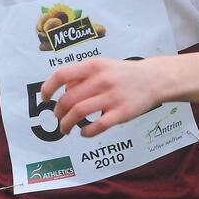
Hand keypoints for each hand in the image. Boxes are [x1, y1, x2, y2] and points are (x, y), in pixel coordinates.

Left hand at [40, 56, 164, 137]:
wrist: (154, 79)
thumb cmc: (123, 73)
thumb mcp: (102, 65)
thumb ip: (81, 76)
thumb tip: (62, 91)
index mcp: (93, 66)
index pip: (61, 75)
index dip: (47, 88)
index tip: (44, 99)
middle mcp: (101, 79)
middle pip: (68, 99)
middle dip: (58, 113)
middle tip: (58, 119)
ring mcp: (112, 96)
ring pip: (79, 113)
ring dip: (67, 124)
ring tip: (65, 129)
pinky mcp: (122, 113)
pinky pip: (98, 126)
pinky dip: (86, 132)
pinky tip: (84, 132)